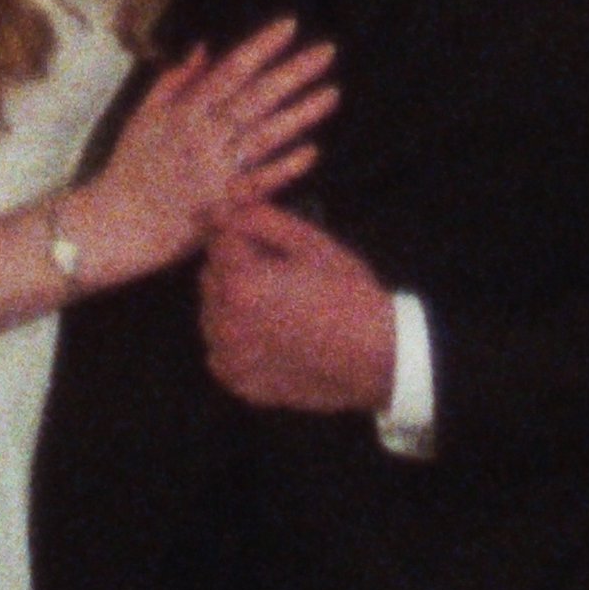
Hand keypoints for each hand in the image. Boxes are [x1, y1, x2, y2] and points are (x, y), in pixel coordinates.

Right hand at [69, 18, 334, 288]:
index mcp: (185, 112)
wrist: (115, 223)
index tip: (290, 25)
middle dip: (293, 73)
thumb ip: (175, 80)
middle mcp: (204, 137)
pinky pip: (259, 183)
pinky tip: (312, 151)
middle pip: (256, 98)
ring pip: (265, 137)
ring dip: (301, 114)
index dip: (261, 47)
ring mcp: (216, 172)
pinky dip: (284, 167)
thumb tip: (206, 47)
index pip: (230, 71)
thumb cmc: (130, 166)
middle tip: (327, 51)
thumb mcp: (144, 114)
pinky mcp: (224, 206)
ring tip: (333, 93)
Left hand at [200, 200, 395, 412]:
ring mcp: (228, 356)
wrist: (376, 357)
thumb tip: (221, 208)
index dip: (247, 235)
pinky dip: (237, 338)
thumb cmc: (348, 294)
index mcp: (240, 281)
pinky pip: (220, 348)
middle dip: (236, 267)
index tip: (272, 245)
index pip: (221, 239)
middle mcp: (224, 322)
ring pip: (213, 312)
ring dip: (233, 302)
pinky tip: (272, 336)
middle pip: (211, 274)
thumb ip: (259, 219)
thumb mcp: (310, 242)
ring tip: (279, 307)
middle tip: (280, 276)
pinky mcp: (237, 381)